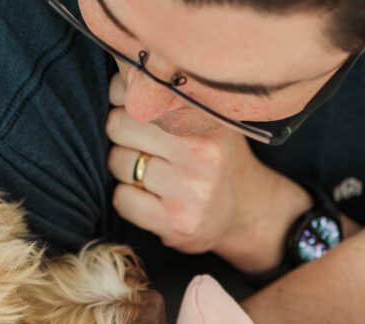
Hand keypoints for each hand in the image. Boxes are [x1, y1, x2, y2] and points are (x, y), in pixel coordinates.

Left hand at [105, 74, 309, 272]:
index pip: (138, 92)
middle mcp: (202, 152)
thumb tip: (120, 59)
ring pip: (118, 162)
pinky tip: (149, 196)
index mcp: (205, 118)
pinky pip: (122, 199)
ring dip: (124, 167)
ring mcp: (191, 190)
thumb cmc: (213, 156)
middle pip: (119, 125)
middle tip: (143, 144)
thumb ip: (167, 93)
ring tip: (150, 170)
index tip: (136, 109)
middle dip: (122, 134)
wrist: (246, 210)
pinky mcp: (177, 222)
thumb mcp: (203, 117)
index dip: (125, 100)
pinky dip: (127, 198)